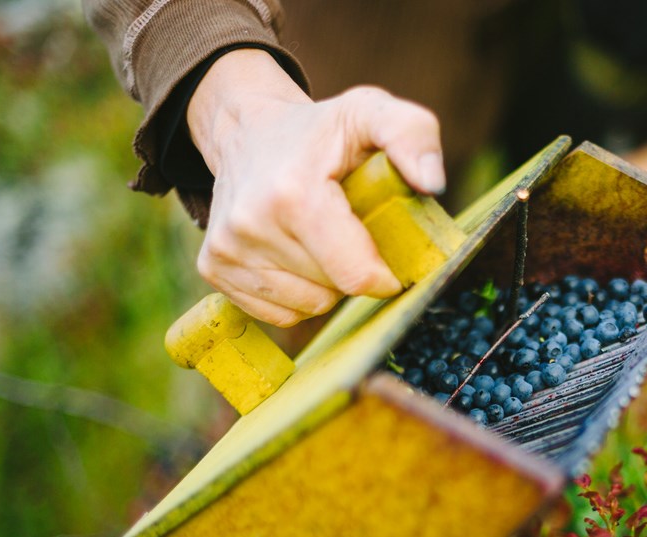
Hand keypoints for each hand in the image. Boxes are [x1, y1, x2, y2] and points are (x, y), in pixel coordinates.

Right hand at [187, 49, 445, 326]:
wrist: (248, 130)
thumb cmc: (321, 130)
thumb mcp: (371, 113)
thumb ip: (413, 135)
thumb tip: (432, 183)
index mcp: (293, 193)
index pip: (354, 275)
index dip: (383, 275)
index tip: (388, 256)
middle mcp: (249, 225)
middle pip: (333, 292)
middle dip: (352, 268)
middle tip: (348, 229)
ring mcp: (226, 250)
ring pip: (306, 307)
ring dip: (325, 283)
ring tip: (320, 238)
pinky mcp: (214, 268)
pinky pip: (278, 314)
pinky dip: (296, 293)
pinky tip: (294, 252)